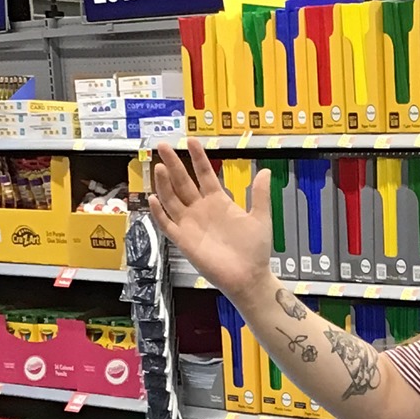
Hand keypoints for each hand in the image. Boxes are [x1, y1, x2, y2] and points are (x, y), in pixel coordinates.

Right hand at [150, 140, 271, 304]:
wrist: (249, 276)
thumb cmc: (255, 251)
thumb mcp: (260, 218)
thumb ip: (260, 195)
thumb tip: (266, 171)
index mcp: (218, 202)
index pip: (204, 174)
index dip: (198, 158)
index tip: (191, 141)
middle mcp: (201, 210)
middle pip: (183, 182)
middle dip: (174, 164)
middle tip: (163, 146)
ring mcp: (191, 224)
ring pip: (172, 199)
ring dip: (164, 184)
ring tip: (160, 167)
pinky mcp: (184, 240)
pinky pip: (167, 224)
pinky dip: (158, 212)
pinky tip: (153, 199)